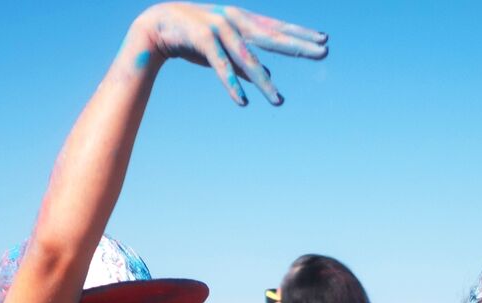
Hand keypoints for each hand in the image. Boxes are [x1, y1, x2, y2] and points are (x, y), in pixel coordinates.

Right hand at [139, 3, 327, 104]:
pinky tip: (244, 102)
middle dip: (299, 45)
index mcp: (243, 21)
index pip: (278, 30)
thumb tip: (268, 77)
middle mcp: (235, 21)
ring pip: (247, 58)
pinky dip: (232, 84)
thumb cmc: (194, 38)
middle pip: (273, 36)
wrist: (157, 26)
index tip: (325, 42)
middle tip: (324, 52)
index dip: (301, 36)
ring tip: (279, 102)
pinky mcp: (202, 39)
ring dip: (263, 82)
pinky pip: (221, 66)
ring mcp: (219, 28)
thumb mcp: (225, 50)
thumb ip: (246, 63)